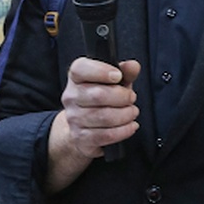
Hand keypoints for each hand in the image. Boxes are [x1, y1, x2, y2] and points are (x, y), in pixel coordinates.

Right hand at [47, 58, 140, 191]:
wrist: (83, 126)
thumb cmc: (101, 98)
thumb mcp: (113, 81)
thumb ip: (125, 72)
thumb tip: (133, 66)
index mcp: (76, 77)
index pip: (81, 69)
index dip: (101, 71)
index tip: (118, 76)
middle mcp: (71, 96)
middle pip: (98, 95)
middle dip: (122, 97)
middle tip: (132, 98)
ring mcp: (73, 118)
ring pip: (104, 117)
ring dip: (125, 115)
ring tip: (132, 112)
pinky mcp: (80, 137)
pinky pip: (105, 135)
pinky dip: (123, 131)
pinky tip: (131, 126)